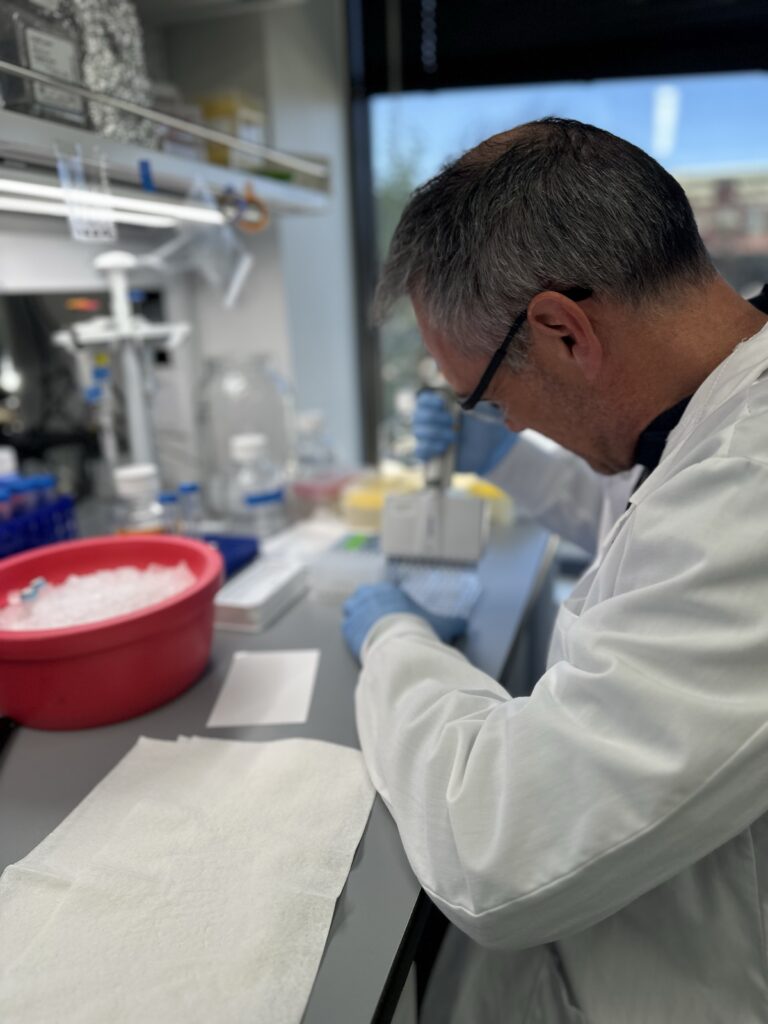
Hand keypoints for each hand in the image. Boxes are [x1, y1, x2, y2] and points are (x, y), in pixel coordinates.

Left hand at [342, 581, 467, 659]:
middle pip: (364, 596)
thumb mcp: (440, 624)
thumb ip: (452, 623)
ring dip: (355, 615)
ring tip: (363, 628)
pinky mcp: (347, 628)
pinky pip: (346, 627)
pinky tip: (358, 640)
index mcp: (390, 590)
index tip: (389, 612)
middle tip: (375, 620)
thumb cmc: (419, 628)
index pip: (384, 591)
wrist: (398, 643)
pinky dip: (351, 632)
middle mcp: (370, 595)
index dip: (386, 601)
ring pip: (351, 608)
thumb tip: (465, 624)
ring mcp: (356, 611)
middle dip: (368, 606)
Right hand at [412, 390, 517, 475]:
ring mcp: (424, 437)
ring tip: (453, 436)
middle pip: (418, 416)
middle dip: (434, 418)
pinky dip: (430, 448)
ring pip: (419, 432)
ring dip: (435, 433)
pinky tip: (443, 447)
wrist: (481, 447)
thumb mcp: (474, 408)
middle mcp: (425, 420)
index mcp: (433, 406)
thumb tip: (466, 388)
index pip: (423, 400)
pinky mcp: (427, 453)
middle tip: (451, 421)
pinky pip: (420, 451)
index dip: (429, 401)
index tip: (442, 403)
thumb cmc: (475, 423)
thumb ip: (468, 398)